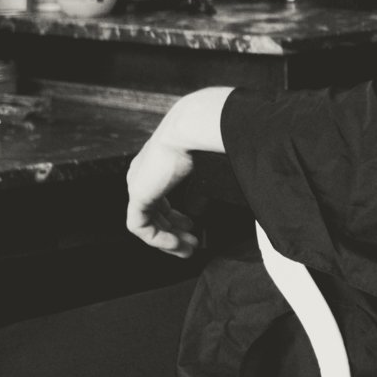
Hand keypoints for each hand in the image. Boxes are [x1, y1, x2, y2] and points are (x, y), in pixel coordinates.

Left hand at [125, 130, 200, 256]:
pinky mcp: (138, 195)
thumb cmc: (205, 136)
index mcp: (156, 164)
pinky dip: (158, 239)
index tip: (192, 225)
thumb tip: (238, 180)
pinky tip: (175, 244)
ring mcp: (139, 185)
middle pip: (155, 212)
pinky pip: (141, 227)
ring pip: (148, 222)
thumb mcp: (207, 158)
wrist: (192, 127)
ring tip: (187, 250)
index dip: (175, 216)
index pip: (160, 198)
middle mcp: (144, 175)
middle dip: (174, 231)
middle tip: (191, 243)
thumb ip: (211, 175)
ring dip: (168, 239)